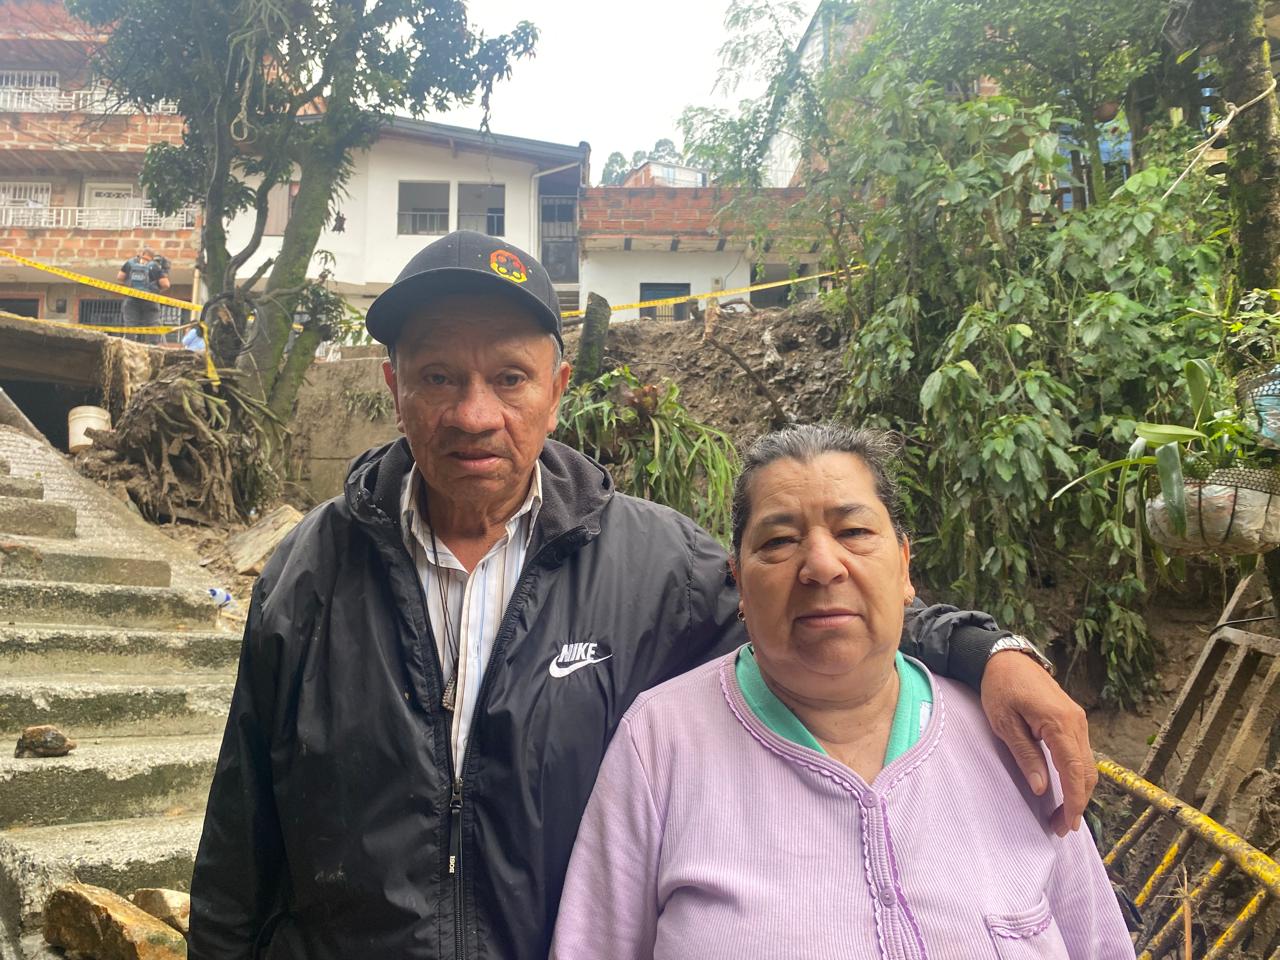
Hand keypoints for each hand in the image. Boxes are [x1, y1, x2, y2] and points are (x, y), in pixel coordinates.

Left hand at [980, 650, 1095, 836]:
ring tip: (1061, 815)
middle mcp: (1077, 722)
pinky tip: (1065, 789)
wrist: (1006, 658)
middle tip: (1060, 827)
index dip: (1074, 802)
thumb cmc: (1000, 688)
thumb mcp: (1005, 724)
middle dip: (1077, 803)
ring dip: (1078, 791)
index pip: (1075, 771)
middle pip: (1087, 772)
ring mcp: (1078, 720)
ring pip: (1088, 764)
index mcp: (1060, 723)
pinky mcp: (1074, 719)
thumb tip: (1042, 789)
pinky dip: (1077, 775)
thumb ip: (1025, 756)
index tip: (1068, 825)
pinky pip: (1081, 753)